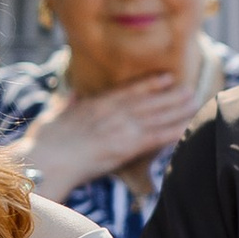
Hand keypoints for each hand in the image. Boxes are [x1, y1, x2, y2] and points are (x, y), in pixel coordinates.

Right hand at [14, 71, 205, 199]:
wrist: (46, 161)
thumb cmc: (43, 143)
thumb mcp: (53, 116)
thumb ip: (66, 104)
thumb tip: (70, 94)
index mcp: (95, 105)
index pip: (128, 91)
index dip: (150, 83)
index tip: (166, 76)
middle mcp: (112, 113)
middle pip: (148, 102)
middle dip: (171, 95)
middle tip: (191, 88)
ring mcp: (120, 129)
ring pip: (156, 117)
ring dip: (177, 109)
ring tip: (195, 102)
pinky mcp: (125, 148)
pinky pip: (155, 138)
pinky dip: (173, 131)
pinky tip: (187, 126)